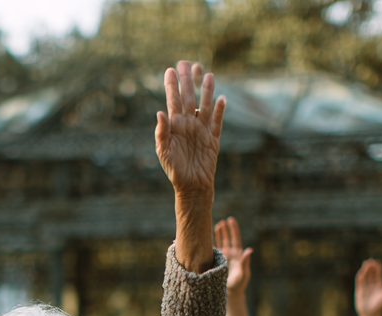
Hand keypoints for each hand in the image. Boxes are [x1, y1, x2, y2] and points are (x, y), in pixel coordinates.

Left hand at [155, 60, 225, 195]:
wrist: (192, 186)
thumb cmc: (175, 170)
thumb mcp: (164, 152)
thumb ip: (161, 132)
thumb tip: (159, 113)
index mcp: (175, 126)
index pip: (172, 101)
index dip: (171, 86)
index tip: (169, 70)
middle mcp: (188, 124)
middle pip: (188, 98)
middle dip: (187, 81)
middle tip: (186, 63)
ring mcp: (202, 130)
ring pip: (205, 106)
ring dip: (207, 91)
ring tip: (208, 74)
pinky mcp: (213, 139)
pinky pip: (217, 122)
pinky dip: (220, 111)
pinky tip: (222, 98)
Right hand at [215, 217, 252, 293]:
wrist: (231, 292)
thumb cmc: (238, 284)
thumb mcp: (243, 273)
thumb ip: (245, 262)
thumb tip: (249, 249)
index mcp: (238, 255)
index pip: (235, 239)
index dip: (233, 230)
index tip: (231, 220)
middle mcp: (231, 254)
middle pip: (228, 239)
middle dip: (225, 230)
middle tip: (222, 221)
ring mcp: (223, 257)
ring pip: (220, 243)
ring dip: (218, 235)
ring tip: (216, 225)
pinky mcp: (217, 261)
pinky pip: (214, 250)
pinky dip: (211, 244)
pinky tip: (206, 238)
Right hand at [354, 259, 381, 315]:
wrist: (370, 314)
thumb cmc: (379, 306)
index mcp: (379, 287)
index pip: (378, 276)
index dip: (378, 269)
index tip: (377, 262)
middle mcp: (372, 286)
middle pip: (371, 275)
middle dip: (371, 268)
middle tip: (371, 260)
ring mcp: (365, 288)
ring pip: (365, 277)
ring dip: (365, 270)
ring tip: (366, 263)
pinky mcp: (359, 291)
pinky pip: (359, 282)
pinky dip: (360, 276)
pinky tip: (361, 271)